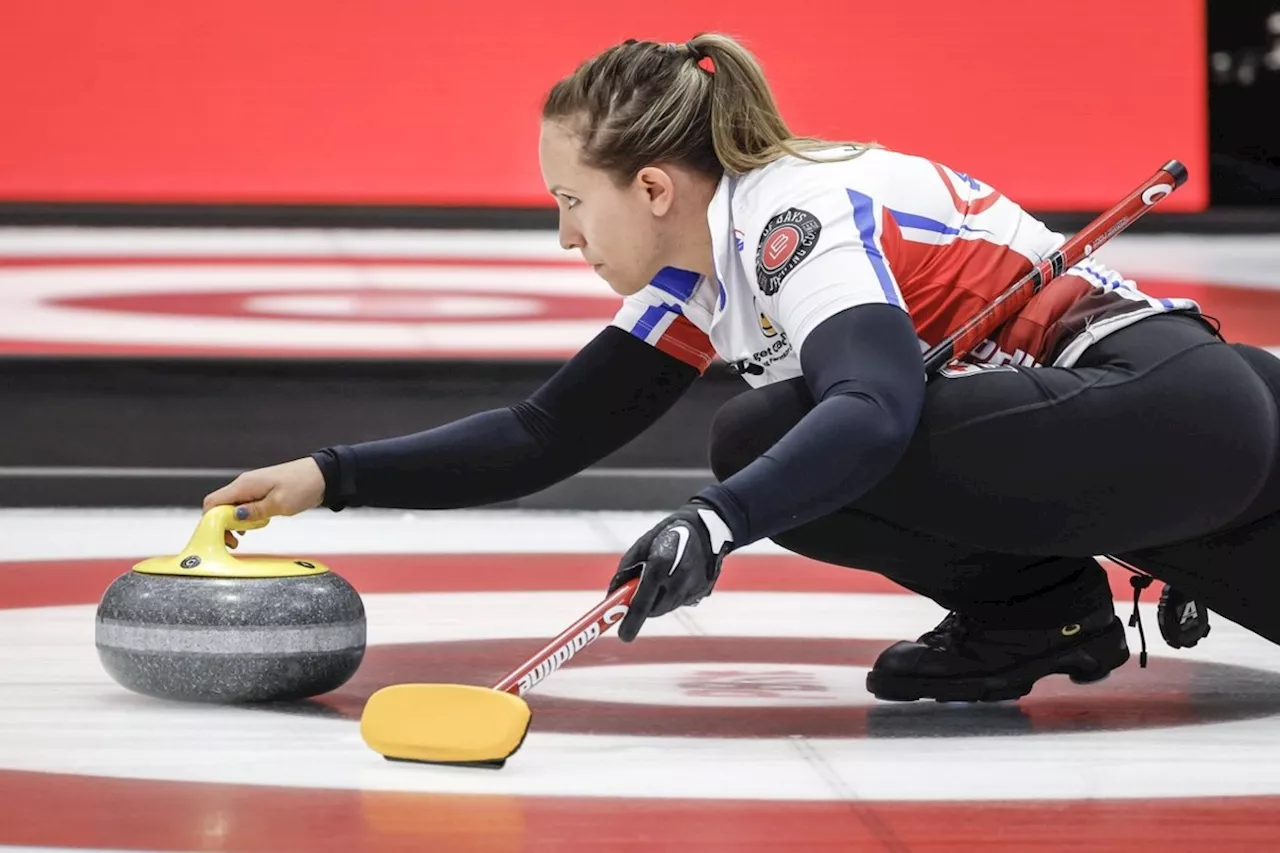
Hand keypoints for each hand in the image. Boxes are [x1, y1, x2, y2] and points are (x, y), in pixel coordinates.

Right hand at [202, 457, 326, 547]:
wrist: (322, 476)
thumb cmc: (302, 486)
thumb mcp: (278, 504)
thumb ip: (254, 512)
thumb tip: (234, 517)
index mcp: (244, 485)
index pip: (213, 502)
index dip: (211, 521)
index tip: (221, 537)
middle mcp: (244, 484)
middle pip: (220, 506)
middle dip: (222, 525)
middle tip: (234, 542)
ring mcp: (252, 488)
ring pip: (232, 507)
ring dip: (234, 522)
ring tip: (244, 536)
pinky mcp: (261, 492)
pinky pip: (245, 505)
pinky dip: (246, 517)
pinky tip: (255, 525)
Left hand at [608, 500, 734, 641]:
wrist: (706, 529)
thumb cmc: (666, 535)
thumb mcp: (640, 547)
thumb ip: (625, 572)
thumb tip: (612, 598)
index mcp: (660, 565)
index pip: (643, 602)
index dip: (632, 621)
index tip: (623, 636)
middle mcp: (679, 579)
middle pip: (655, 610)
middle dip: (643, 609)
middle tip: (637, 599)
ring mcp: (693, 586)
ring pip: (668, 607)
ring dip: (658, 601)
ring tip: (660, 580)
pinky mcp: (703, 591)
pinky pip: (680, 602)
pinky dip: (672, 596)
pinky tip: (675, 579)